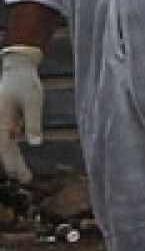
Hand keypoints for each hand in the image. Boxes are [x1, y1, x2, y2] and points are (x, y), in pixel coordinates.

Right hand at [0, 45, 43, 182]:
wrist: (18, 70)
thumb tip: (35, 143)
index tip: (18, 173)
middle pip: (4, 148)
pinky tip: (20, 166)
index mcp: (0, 118)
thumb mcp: (33, 102)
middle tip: (25, 180)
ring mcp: (2, 124)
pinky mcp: (9, 124)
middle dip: (13, 165)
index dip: (11, 160)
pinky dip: (15, 154)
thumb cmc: (25, 84)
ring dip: (14, 162)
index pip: (4, 144)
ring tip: (24, 178)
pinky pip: (10, 142)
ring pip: (7, 147)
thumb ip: (33, 122)